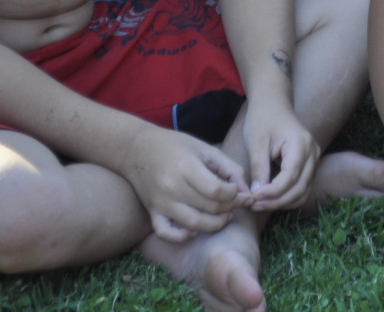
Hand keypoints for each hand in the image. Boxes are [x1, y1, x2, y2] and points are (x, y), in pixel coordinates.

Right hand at [125, 127, 251, 241]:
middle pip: (210, 208)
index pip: (218, 191)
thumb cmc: (175, 146)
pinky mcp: (152, 213)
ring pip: (194, 224)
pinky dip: (183, 236)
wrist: (137, 148)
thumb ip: (229, 168)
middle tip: (236, 203)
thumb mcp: (205, 149)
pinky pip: (167, 234)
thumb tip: (246, 192)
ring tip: (224, 215)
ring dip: (215, 224)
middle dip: (230, 208)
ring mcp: (161, 203)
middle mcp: (172, 187)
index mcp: (186, 167)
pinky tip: (195, 229)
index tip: (237, 190)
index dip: (234, 194)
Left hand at [242, 93, 318, 211]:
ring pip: (303, 192)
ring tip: (259, 203)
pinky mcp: (310, 165)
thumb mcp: (256, 142)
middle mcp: (313, 153)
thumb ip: (259, 168)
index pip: (290, 177)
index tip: (253, 197)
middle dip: (276, 201)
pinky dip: (287, 197)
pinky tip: (269, 198)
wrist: (273, 103)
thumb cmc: (263, 118)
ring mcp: (314, 160)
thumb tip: (256, 194)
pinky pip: (302, 188)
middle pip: (299, 188)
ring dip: (282, 202)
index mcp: (300, 144)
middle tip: (253, 204)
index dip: (272, 192)